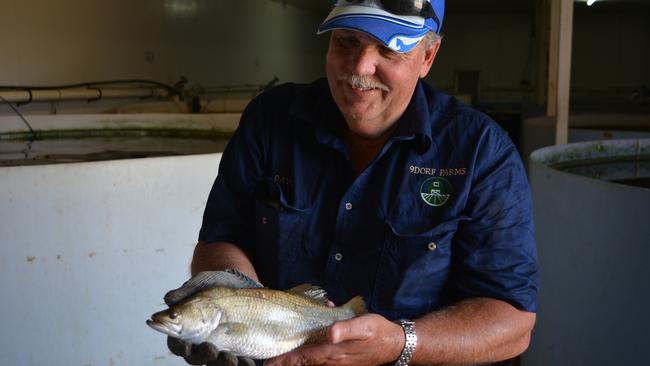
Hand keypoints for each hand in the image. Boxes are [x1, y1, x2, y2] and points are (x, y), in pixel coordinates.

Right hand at [163, 270, 260, 365]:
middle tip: (211, 350)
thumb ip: (187, 290)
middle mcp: (201, 343)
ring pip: (218, 363)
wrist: (242, 283)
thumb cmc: (217, 284)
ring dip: (223, 363)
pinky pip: (240, 363)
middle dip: (204, 356)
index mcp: (187, 330)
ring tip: (230, 358)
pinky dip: (244, 364)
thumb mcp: (203, 282)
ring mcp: (221, 348)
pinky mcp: (239, 350)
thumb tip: (169, 299)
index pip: (177, 344)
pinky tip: (248, 361)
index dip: (179, 347)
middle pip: (197, 358)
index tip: (185, 345)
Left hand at [263, 314, 403, 365]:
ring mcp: (338, 362)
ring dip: (297, 360)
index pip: (304, 358)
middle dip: (286, 362)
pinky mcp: (343, 359)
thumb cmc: (378, 332)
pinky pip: (322, 358)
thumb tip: (330, 332)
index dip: (285, 360)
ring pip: (312, 362)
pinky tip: (310, 342)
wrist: (396, 344)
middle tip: (268, 362)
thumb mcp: (364, 325)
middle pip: (304, 363)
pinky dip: (311, 355)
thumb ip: (346, 328)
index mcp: (335, 352)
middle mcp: (333, 360)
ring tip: (282, 358)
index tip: (268, 362)